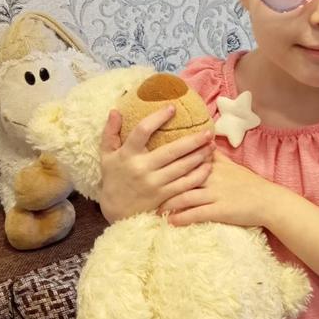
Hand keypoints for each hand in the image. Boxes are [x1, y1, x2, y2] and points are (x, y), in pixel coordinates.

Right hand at [98, 104, 214, 222]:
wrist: (116, 210)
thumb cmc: (113, 178)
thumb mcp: (106, 155)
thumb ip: (110, 132)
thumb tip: (115, 110)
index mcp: (127, 154)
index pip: (142, 130)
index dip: (158, 118)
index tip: (172, 108)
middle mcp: (142, 168)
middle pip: (172, 151)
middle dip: (193, 140)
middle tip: (208, 131)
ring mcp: (154, 183)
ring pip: (182, 167)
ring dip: (200, 156)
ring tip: (212, 145)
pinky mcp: (164, 196)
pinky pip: (185, 184)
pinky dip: (199, 175)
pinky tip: (208, 166)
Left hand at [159, 150, 272, 228]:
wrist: (268, 200)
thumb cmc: (249, 184)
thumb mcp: (231, 165)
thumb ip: (215, 155)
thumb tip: (204, 142)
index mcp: (212, 164)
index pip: (185, 159)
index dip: (167, 162)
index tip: (150, 165)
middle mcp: (211, 176)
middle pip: (179, 177)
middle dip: (161, 184)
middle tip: (144, 190)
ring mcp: (215, 193)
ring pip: (184, 197)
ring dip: (167, 204)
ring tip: (154, 209)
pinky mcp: (220, 210)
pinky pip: (196, 214)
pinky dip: (181, 218)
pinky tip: (170, 222)